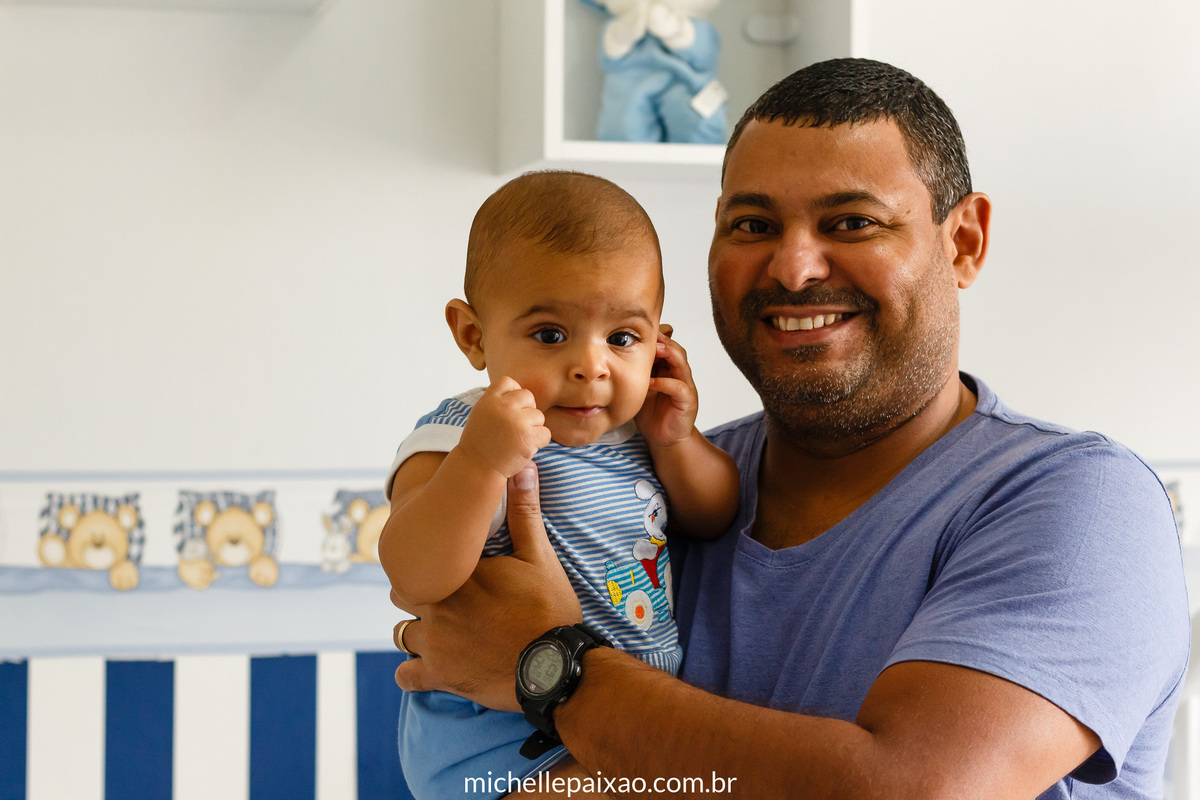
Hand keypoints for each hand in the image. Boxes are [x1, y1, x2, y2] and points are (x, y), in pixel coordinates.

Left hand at [392, 464, 581, 711]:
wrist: (555, 668)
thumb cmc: (549, 611)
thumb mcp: (540, 558)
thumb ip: (524, 512)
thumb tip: (522, 465)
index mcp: (458, 575)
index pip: (419, 561)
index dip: (429, 564)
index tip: (440, 565)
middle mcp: (437, 607)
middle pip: (401, 594)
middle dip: (418, 594)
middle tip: (440, 596)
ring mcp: (436, 645)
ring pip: (401, 633)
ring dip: (415, 631)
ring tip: (437, 631)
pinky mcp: (441, 676)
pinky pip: (407, 676)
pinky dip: (413, 672)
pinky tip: (425, 667)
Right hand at [460, 377, 551, 478]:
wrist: (477, 468)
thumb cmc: (480, 442)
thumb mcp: (482, 413)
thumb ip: (498, 401)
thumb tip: (518, 392)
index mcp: (489, 400)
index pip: (508, 382)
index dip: (512, 394)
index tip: (508, 410)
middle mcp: (503, 407)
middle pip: (528, 396)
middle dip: (526, 411)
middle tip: (515, 428)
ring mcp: (516, 422)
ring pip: (539, 416)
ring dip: (533, 429)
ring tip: (516, 440)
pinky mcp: (527, 438)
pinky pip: (545, 433)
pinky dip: (539, 442)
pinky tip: (523, 448)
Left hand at [636, 329, 698, 446]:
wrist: (663, 438)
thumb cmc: (651, 413)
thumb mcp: (639, 388)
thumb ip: (633, 372)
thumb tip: (611, 356)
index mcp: (668, 369)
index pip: (666, 347)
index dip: (656, 338)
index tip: (639, 331)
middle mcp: (679, 375)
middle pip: (676, 350)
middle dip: (663, 341)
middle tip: (649, 335)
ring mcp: (685, 387)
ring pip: (681, 363)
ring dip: (669, 354)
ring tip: (655, 350)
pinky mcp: (687, 401)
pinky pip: (678, 387)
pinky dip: (665, 382)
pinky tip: (651, 382)